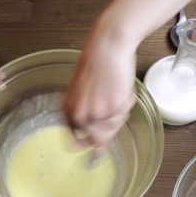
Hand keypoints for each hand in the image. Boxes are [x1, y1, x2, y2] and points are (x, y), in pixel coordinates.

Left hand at [63, 27, 136, 149]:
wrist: (106, 47)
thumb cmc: (95, 65)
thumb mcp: (82, 95)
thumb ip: (86, 120)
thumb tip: (97, 149)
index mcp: (68, 113)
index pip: (77, 143)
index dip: (90, 143)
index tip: (96, 147)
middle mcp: (81, 116)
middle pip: (100, 138)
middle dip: (109, 124)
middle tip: (110, 103)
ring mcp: (98, 113)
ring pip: (115, 126)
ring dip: (119, 112)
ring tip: (114, 91)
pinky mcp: (114, 107)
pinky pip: (126, 113)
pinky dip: (127, 101)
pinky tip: (120, 87)